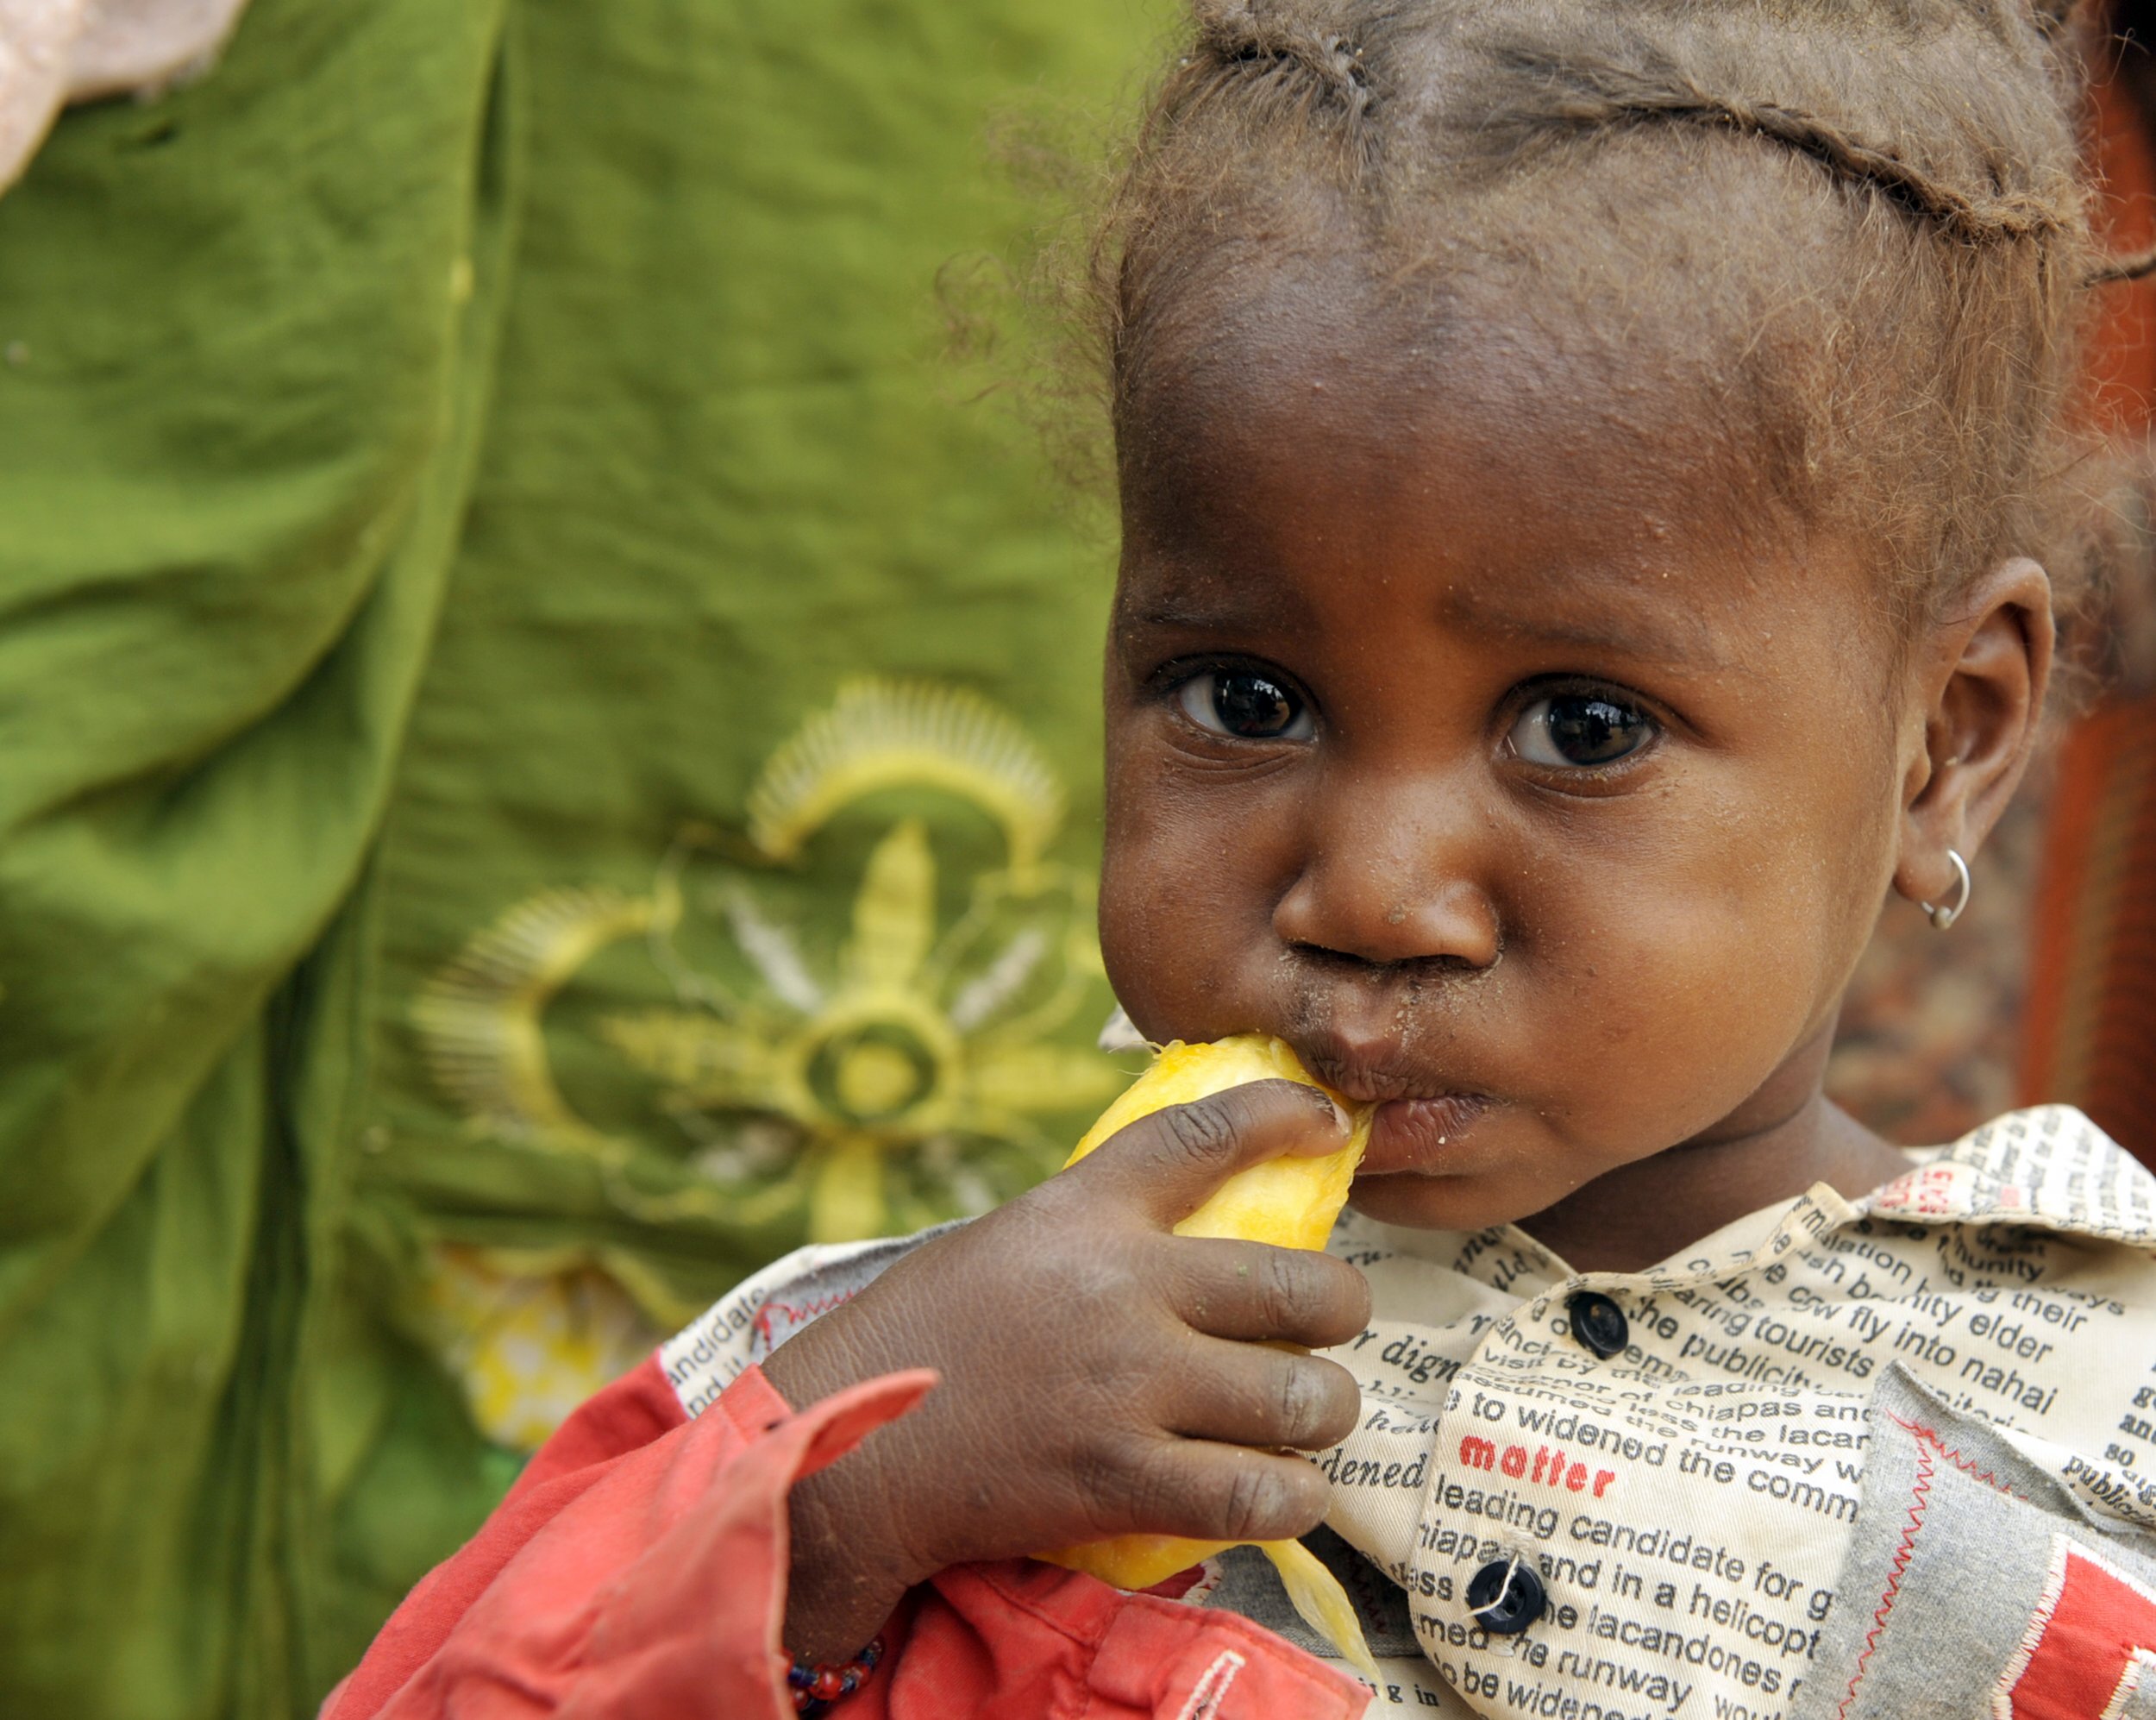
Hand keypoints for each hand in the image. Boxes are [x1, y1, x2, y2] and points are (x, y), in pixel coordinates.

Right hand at [760, 1078, 1371, 1663]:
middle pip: (1304, 1286)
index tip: (1329, 1121)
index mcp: (1083, 1212)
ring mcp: (1128, 1388)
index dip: (1285, 1115)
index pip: (1205, 1135)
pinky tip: (1279, 1488)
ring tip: (1302, 1418)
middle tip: (1324, 1329)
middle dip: (1340, 1311)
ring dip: (1320, 1412)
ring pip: (1305, 1398)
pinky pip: (1263, 1494)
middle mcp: (1121, 1289)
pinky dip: (1290, 1496)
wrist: (844, 1446)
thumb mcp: (1008, 1242)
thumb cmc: (921, 1338)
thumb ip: (1099, 1230)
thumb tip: (1200, 1230)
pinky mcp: (1122, 1482)